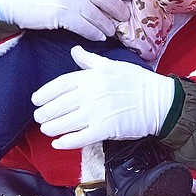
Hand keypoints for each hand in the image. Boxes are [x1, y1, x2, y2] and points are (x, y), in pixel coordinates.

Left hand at [32, 46, 175, 148]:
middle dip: (45, 112)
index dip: (45, 93)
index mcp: (93, 76)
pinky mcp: (106, 129)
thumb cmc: (138, 82)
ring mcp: (98, 112)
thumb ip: (89, 60)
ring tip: (46, 129)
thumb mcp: (113, 64)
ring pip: (66, 121)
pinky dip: (66, 142)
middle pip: (60, 104)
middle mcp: (92, 93)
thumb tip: (74, 51)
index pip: (61, 84)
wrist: (159, 102)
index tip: (36, 99)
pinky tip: (58, 143)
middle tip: (38, 117)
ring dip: (52, 127)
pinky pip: (80, 138)